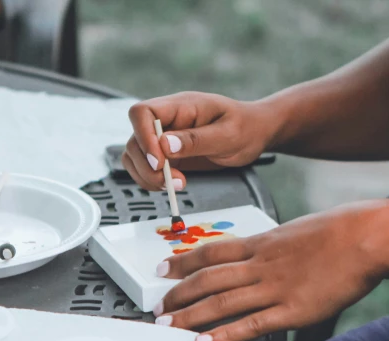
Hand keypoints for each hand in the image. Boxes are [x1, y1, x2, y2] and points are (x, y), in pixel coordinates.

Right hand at [124, 92, 276, 190]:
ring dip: (147, 176)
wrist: (254, 133)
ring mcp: (164, 137)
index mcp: (180, 106)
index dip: (143, 137)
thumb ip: (196, 139)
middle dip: (147, 165)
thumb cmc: (245, 127)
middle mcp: (166, 120)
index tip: (160, 161)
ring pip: (134, 156)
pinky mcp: (166, 154)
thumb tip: (165, 145)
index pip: (142, 113)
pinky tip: (171, 184)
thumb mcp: (228, 134)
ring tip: (174, 185)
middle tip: (171, 180)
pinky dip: (151, 180)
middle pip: (134, 139)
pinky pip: (145, 167)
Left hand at [152, 201, 388, 340]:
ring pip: (220, 302)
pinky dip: (224, 334)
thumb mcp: (297, 231)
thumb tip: (260, 253)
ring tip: (169, 326)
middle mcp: (260, 265)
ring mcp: (274, 288)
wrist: (369, 237)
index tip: (162, 269)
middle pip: (206, 279)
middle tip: (158, 306)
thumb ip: (274, 246)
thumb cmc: (340, 232)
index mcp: (262, 243)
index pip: (210, 252)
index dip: (182, 262)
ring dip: (190, 315)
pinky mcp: (291, 310)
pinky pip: (250, 324)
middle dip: (177, 293)